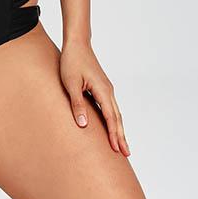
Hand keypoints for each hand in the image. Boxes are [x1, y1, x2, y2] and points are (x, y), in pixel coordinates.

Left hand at [59, 39, 129, 155]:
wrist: (76, 44)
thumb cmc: (72, 61)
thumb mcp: (71, 83)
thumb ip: (77, 104)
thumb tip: (84, 125)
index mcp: (102, 90)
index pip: (110, 117)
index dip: (114, 134)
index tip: (117, 149)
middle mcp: (108, 90)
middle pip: (117, 117)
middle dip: (121, 136)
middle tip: (126, 154)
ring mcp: (106, 88)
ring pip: (115, 112)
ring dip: (119, 128)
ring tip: (121, 144)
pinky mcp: (102, 87)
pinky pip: (110, 107)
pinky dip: (113, 119)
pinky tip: (111, 125)